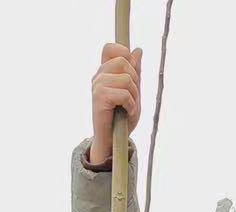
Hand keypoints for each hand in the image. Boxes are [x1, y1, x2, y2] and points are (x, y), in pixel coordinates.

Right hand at [89, 42, 142, 165]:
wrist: (112, 140)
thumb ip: (135, 72)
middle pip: (123, 61)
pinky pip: (124, 93)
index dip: (123, 53)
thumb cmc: (122, 117)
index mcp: (105, 72)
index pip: (110, 48)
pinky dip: (130, 105)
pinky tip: (126, 113)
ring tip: (129, 107)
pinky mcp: (99, 98)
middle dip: (135, 80)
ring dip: (134, 95)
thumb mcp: (133, 92)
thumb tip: (138, 50)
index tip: (130, 73)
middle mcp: (98, 76)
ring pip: (126, 78)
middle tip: (132, 97)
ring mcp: (97, 86)